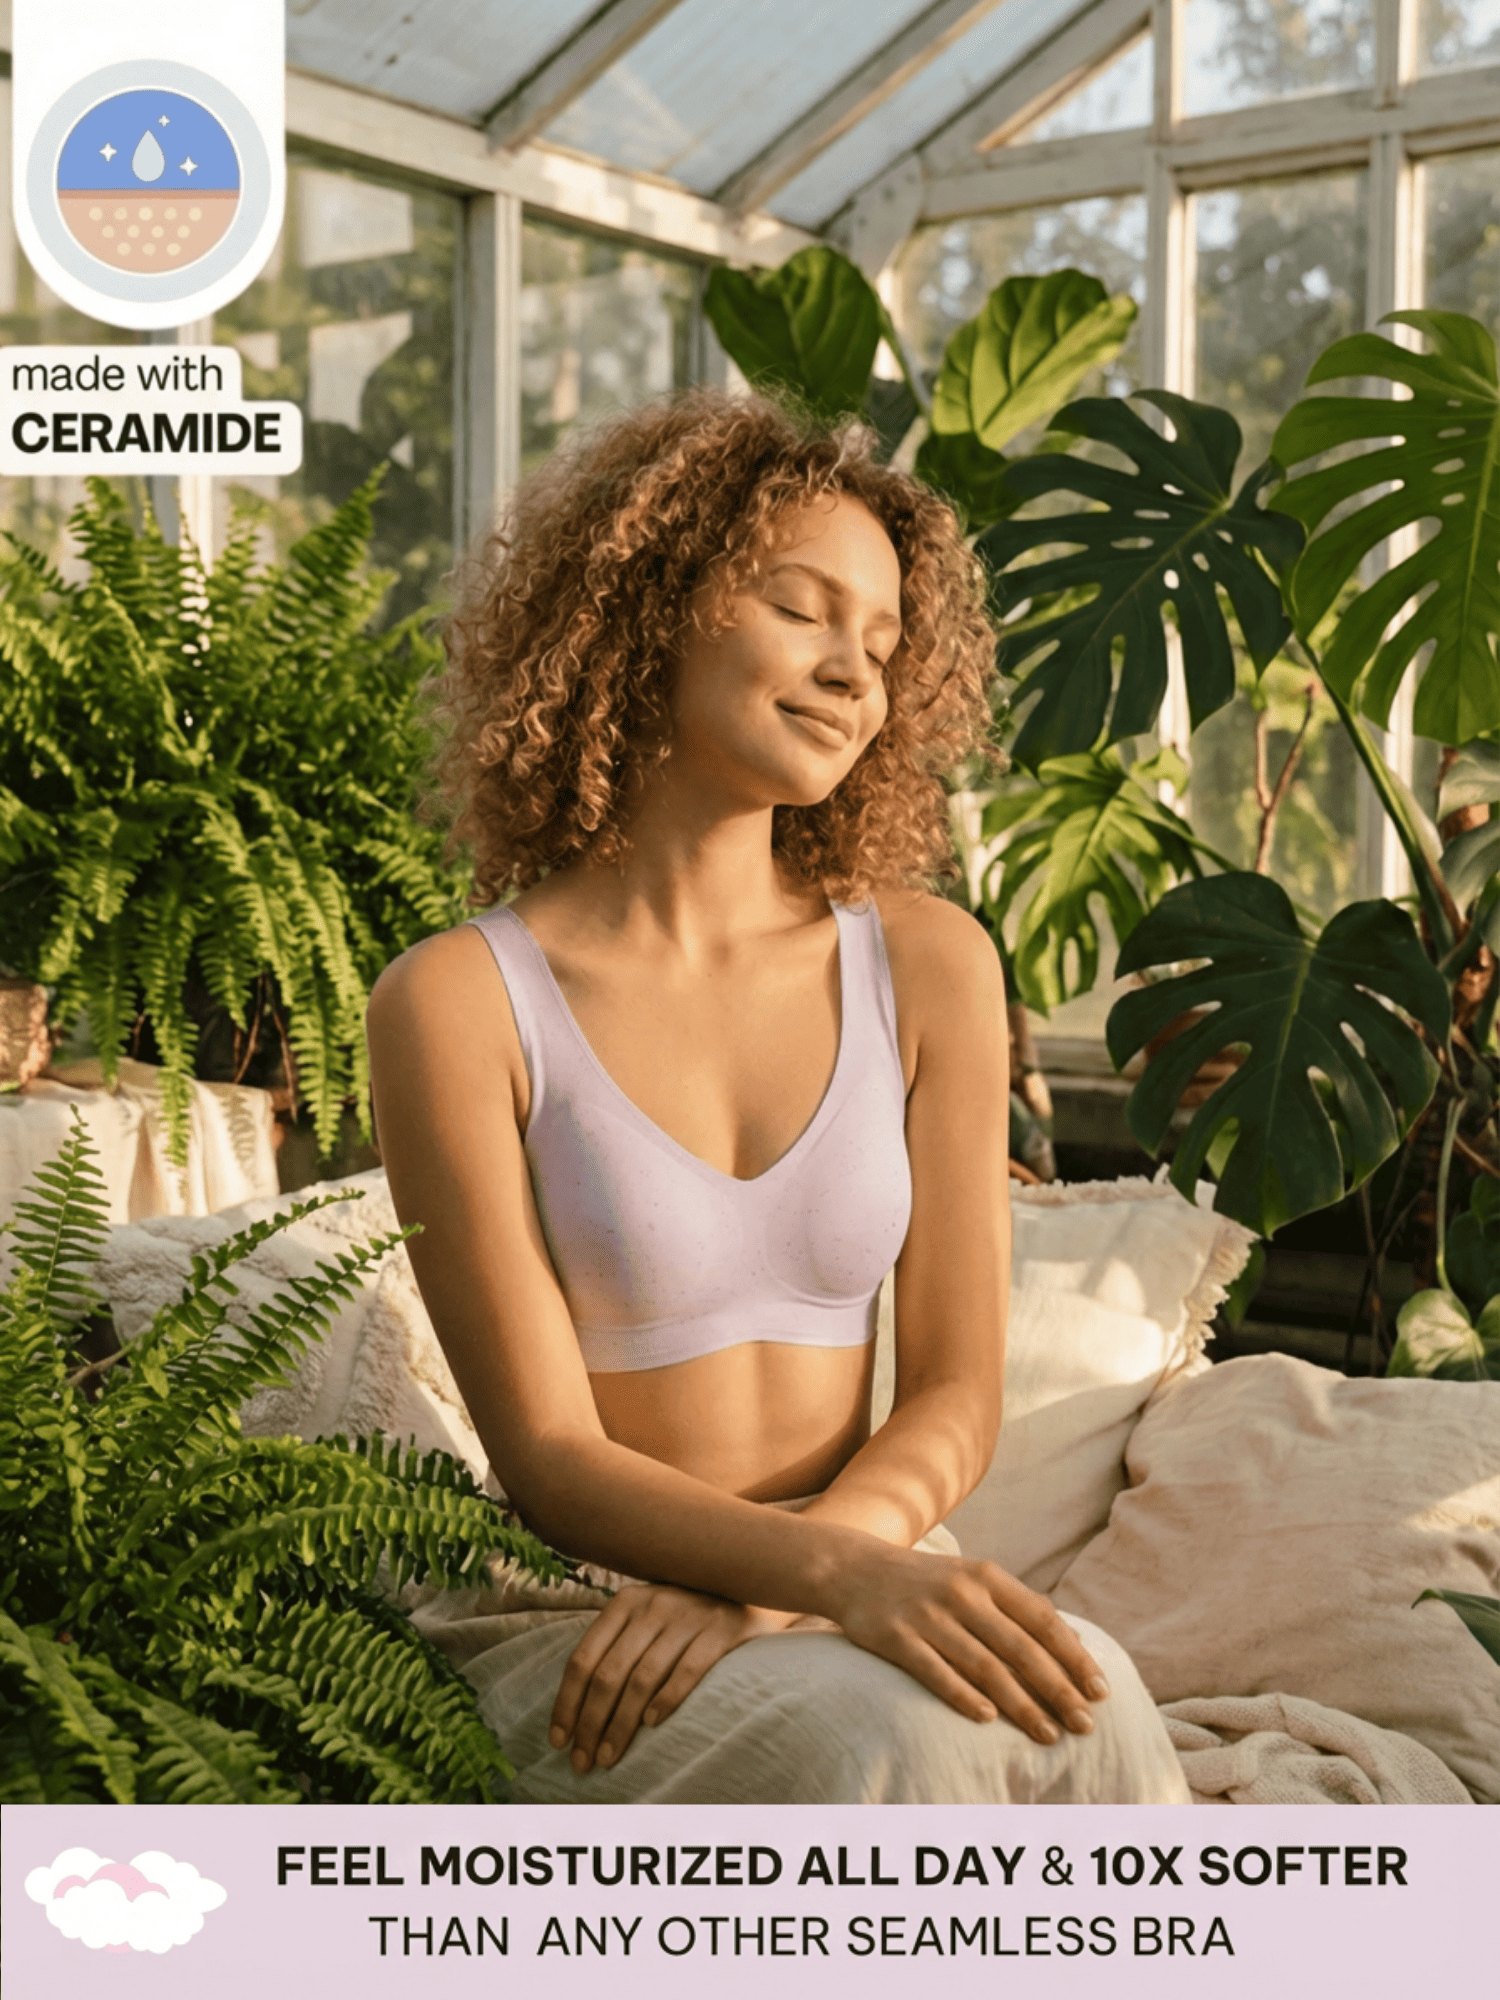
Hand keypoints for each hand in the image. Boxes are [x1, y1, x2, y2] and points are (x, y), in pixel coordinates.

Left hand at [549, 1583, 800, 1773]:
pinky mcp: (722, 1629)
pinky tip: (652, 1725)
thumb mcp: (648, 1619)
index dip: (567, 1703)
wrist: (752, 1590)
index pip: (583, 1659)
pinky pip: (687, 1669)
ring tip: (609, 1757)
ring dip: (621, 1724)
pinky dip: (666, 1698)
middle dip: (590, 1723)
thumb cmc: (688, 1618)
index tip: (558, 1741)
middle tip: (582, 1762)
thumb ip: (616, 1648)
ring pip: (642, 1678)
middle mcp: (653, 1604)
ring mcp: (688, 1615)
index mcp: (625, 1602)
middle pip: (609, 1674)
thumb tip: (574, 1710)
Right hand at [829, 1546, 1109, 1744]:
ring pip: (984, 1666)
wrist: (853, 1569)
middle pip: (1020, 1648)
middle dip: (1058, 1689)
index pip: (1042, 1619)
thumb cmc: (927, 1583)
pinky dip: (963, 1696)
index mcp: (986, 1577)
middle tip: (1085, 1725)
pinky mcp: (896, 1638)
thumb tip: (1072, 1646)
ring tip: (1049, 1735)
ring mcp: (927, 1616)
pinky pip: (936, 1673)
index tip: (1100, 1690)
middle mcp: (961, 1593)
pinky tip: (988, 1720)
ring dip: (1021, 1704)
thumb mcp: (972, 1580)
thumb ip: (1016, 1608)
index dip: (1074, 1656)